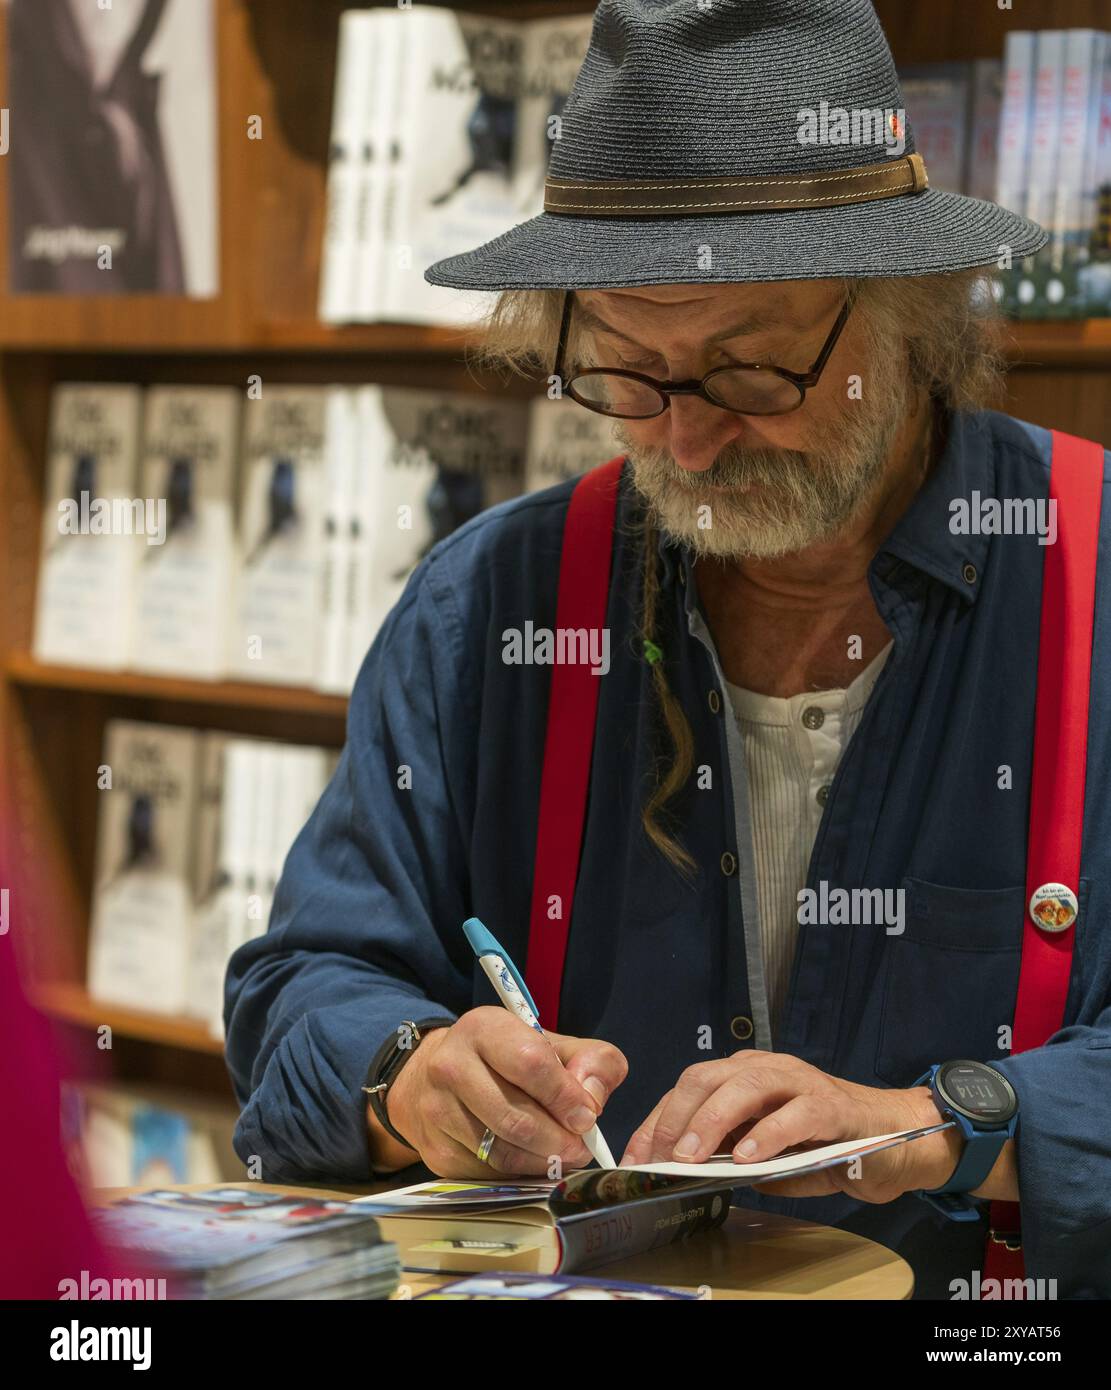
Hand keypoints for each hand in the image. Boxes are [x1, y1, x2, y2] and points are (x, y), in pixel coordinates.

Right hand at [385, 1007, 627, 1179]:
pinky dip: (522, 1172)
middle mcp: (451, 1066)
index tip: (587, 1116)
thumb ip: (592, 1061)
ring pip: (503, 1151)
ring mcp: (438, 1111)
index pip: (530, 1064)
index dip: (565, 1096)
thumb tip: (593, 1100)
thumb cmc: (507, 1058)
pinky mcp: (437, 1152)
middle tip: (582, 1147)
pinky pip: (489, 1172)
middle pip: (515, 1117)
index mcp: (483, 1028)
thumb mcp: (553, 1044)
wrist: (439, 1076)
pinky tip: (536, 1160)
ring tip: (565, 1155)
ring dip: (543, 1160)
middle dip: (559, 1139)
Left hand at [619, 1052, 962, 1203]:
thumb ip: (731, 1155)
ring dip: (711, 1121)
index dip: (657, 1122)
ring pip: (745, 1087)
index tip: (636, 1159)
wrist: (890, 1137)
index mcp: (742, 1076)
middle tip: (659, 1158)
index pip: (687, 1089)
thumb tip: (687, 1172)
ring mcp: (798, 1081)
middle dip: (675, 1117)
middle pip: (706, 1078)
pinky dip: (767, 1134)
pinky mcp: (830, 1104)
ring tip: (692, 1155)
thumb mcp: (764, 1152)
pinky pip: (794, 1113)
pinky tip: (749, 1157)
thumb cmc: (821, 1144)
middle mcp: (765, 1069)